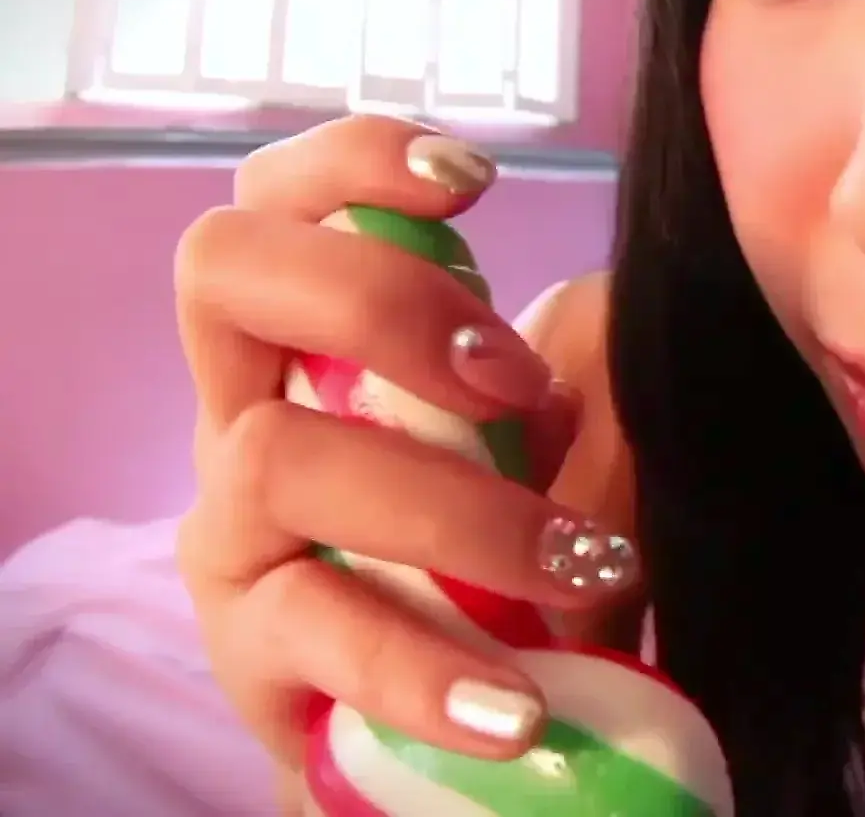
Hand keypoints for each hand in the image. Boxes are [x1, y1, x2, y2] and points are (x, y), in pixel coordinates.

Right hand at [173, 115, 628, 776]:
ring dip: (452, 503)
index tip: (474, 177)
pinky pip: (315, 634)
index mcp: (318, 345)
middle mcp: (249, 412)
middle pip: (224, 269)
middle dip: (379, 298)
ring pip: (275, 456)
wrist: (440, 741)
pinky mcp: (249, 656)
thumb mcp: (554, 452)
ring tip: (583, 563)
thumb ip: (567, 381)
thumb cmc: (501, 565)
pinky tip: (520, 706)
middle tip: (512, 382)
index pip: (279, 203)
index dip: (353, 162)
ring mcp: (236, 532)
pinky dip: (427, 667)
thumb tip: (603, 339)